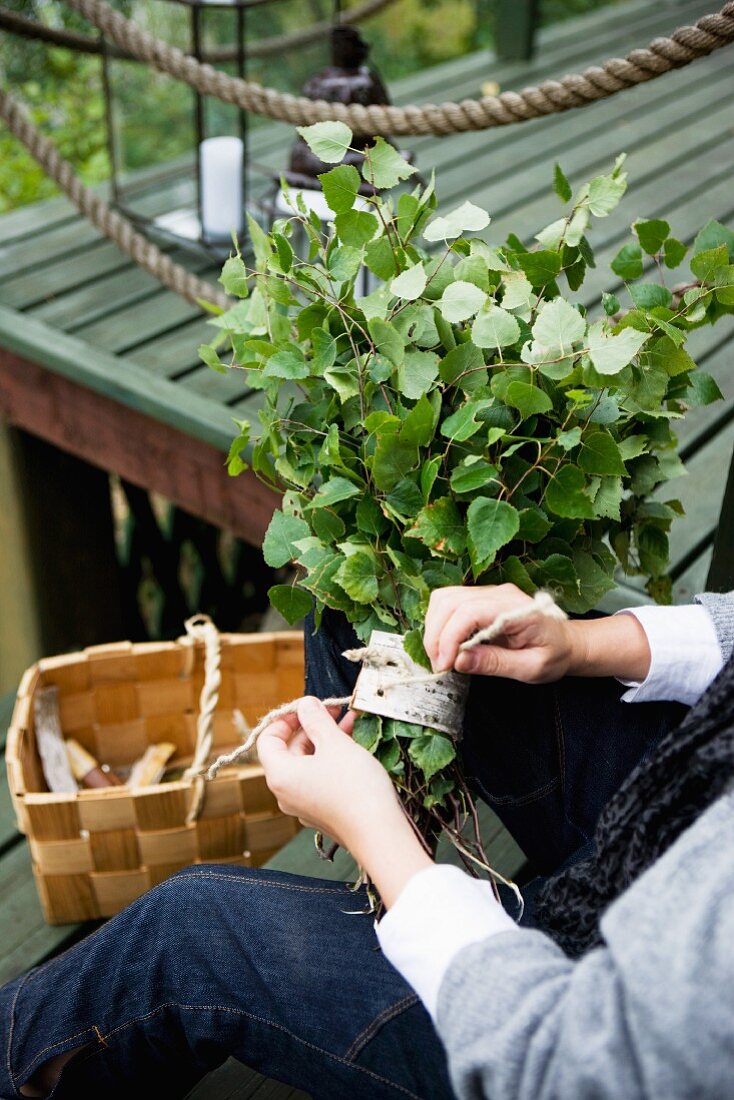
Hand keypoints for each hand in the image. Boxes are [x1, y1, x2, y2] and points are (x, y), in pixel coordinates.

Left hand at [257, 697, 432, 906]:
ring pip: (309, 764)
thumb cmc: (354, 786)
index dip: (286, 719)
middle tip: (334, 711)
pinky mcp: (323, 811)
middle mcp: (286, 793)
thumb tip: (305, 704)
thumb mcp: (335, 744)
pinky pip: (320, 778)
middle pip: (290, 750)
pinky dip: (332, 759)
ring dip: (326, 741)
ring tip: (350, 723)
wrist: (379, 833)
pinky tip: (354, 746)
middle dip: (312, 727)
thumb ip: (317, 720)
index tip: (308, 707)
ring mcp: (304, 804)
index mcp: (280, 775)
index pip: (268, 739)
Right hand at [424, 584, 650, 683]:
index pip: (469, 611)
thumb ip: (496, 663)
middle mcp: (499, 593)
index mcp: (516, 608)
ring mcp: (489, 592)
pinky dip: (440, 623)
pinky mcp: (480, 598)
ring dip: (434, 628)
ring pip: (445, 598)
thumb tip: (459, 660)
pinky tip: (447, 645)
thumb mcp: (531, 668)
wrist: (567, 642)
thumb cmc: (554, 655)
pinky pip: (450, 602)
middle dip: (436, 635)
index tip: (445, 665)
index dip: (449, 638)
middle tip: (439, 665)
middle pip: (450, 601)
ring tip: (441, 656)